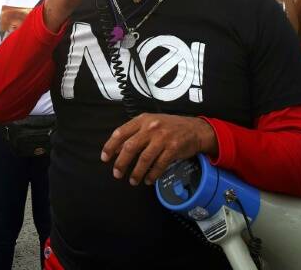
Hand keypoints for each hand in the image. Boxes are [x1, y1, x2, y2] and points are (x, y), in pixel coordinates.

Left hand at [101, 113, 217, 185]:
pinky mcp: (173, 148)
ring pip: (144, 158)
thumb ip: (133, 134)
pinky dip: (152, 175)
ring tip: (133, 181)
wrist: (195, 129)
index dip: (110, 146)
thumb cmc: (169, 126)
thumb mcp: (149, 124)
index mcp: (142, 120)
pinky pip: (159, 165)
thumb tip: (117, 149)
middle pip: (130, 147)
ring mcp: (163, 138)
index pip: (120, 132)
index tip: (105, 158)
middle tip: (117, 173)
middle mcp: (151, 127)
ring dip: (136, 172)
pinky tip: (148, 180)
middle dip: (121, 163)